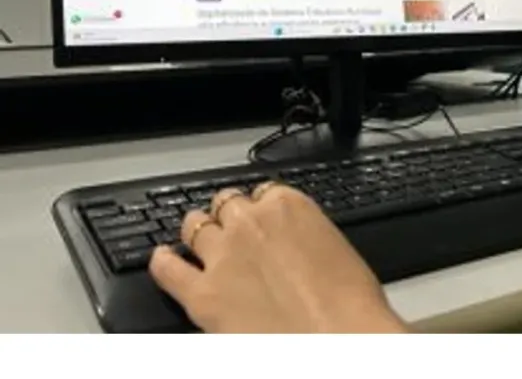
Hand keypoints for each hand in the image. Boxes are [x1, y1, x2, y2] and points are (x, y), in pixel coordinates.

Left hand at [148, 183, 406, 332]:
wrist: (339, 338)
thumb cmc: (350, 302)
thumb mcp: (335, 250)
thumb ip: (305, 236)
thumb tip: (295, 245)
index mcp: (288, 205)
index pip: (263, 192)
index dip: (260, 206)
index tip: (261, 216)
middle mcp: (250, 223)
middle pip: (226, 204)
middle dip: (228, 215)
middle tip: (231, 228)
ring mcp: (222, 256)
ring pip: (194, 227)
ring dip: (197, 230)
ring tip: (196, 236)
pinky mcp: (203, 294)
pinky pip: (168, 269)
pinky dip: (162, 262)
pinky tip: (163, 259)